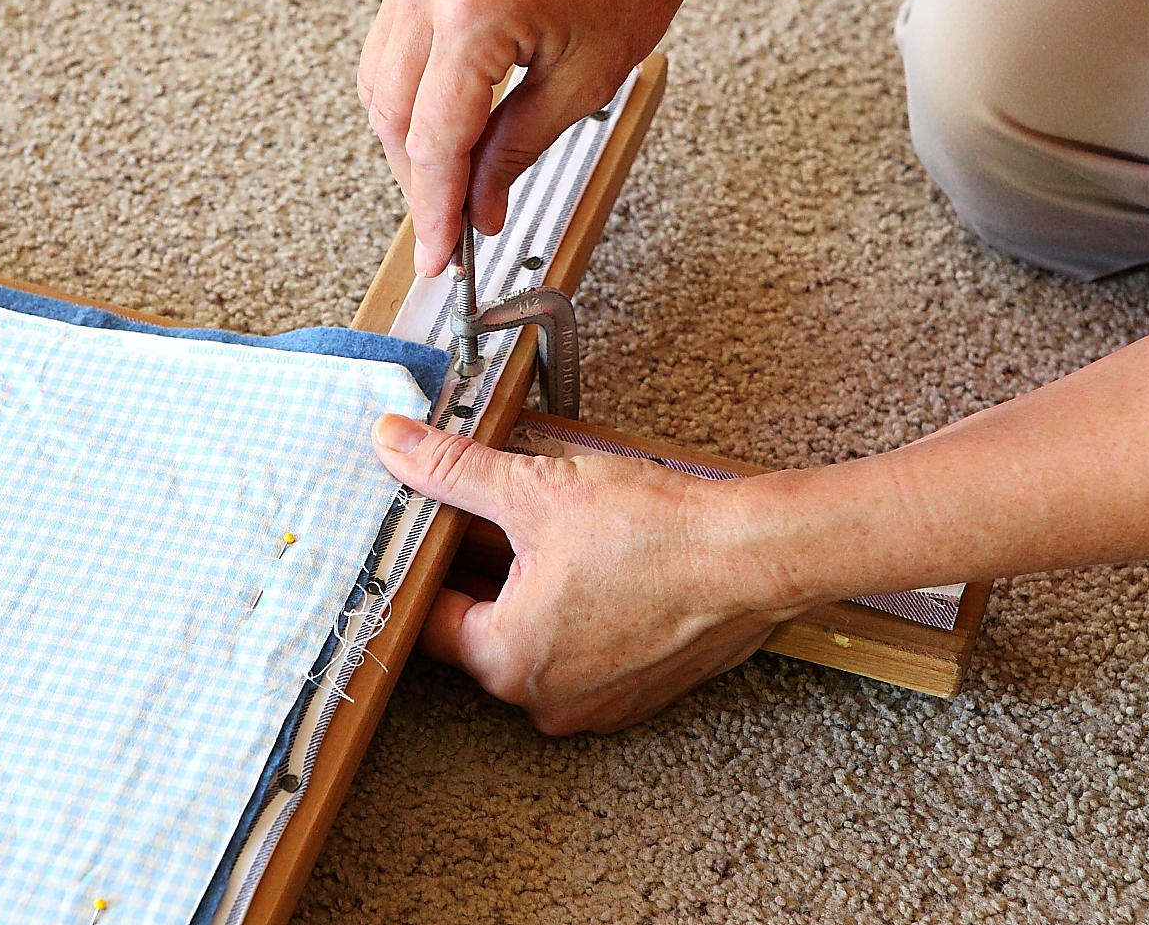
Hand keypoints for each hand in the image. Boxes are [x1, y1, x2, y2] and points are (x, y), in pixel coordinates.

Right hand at [358, 0, 741, 275]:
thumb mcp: (585, 78)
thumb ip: (517, 151)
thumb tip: (482, 204)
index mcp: (474, 13)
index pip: (433, 143)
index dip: (434, 212)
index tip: (442, 255)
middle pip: (391, 118)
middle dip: (417, 183)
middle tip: (449, 229)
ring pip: (379, 82)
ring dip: (406, 142)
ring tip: (447, 183)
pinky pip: (391, 43)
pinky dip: (408, 94)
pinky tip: (439, 123)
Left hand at [371, 413, 813, 733]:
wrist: (753, 557)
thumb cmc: (657, 534)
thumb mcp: (535, 488)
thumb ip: (453, 471)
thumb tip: (395, 445)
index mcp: (506, 661)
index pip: (429, 617)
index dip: (426, 564)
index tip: (430, 529)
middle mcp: (544, 699)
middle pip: (480, 631)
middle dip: (479, 574)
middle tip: (493, 520)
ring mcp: (593, 704)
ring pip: (534, 642)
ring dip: (530, 594)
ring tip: (551, 538)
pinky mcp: (635, 693)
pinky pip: (582, 654)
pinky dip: (578, 615)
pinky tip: (593, 566)